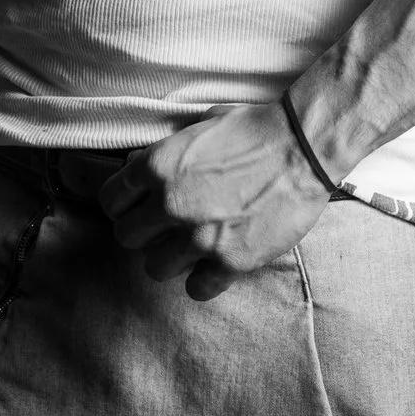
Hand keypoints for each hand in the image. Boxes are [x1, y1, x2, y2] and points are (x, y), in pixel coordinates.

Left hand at [98, 100, 333, 301]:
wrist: (303, 148)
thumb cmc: (253, 129)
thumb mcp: (199, 126)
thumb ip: (164, 153)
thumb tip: (136, 168)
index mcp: (159, 165)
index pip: (111, 201)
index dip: (122, 204)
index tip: (134, 207)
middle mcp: (172, 203)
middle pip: (126, 237)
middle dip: (142, 231)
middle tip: (161, 227)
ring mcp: (200, 236)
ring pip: (154, 268)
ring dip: (169, 258)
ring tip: (188, 245)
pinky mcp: (230, 262)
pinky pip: (195, 289)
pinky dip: (202, 280)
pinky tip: (213, 263)